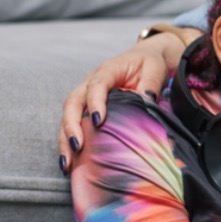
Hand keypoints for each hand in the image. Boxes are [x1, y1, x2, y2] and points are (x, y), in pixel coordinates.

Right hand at [58, 31, 192, 173]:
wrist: (144, 58)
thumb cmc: (149, 64)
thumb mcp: (154, 70)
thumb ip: (150, 86)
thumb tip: (145, 105)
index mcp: (107, 71)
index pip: (96, 85)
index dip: (95, 102)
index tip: (98, 121)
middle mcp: (90, 82)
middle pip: (73, 103)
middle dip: (71, 126)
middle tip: (77, 146)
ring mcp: (85, 95)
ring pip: (68, 116)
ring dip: (65, 139)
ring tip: (67, 162)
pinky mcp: (86, 107)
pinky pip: (74, 124)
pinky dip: (70, 141)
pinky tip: (71, 161)